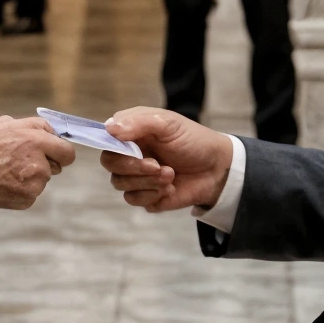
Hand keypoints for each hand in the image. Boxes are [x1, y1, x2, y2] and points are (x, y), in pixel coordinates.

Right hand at [0, 115, 74, 209]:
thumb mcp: (3, 123)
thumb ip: (31, 127)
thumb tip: (46, 131)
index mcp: (35, 140)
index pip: (67, 151)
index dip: (61, 152)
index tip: (55, 153)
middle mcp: (40, 162)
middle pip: (56, 166)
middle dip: (45, 163)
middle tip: (21, 161)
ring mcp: (35, 184)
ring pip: (41, 180)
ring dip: (30, 177)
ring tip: (4, 171)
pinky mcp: (27, 199)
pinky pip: (30, 193)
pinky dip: (20, 190)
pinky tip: (2, 183)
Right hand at [97, 107, 233, 213]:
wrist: (217, 169)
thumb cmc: (193, 140)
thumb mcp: (168, 123)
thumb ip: (139, 122)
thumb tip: (109, 128)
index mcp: (132, 133)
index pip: (106, 139)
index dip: (113, 146)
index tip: (133, 150)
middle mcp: (130, 154)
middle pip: (110, 164)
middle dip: (133, 167)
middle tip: (156, 165)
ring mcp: (137, 176)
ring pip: (121, 184)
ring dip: (147, 181)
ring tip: (170, 174)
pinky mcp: (146, 196)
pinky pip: (135, 200)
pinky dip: (153, 194)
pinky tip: (170, 187)